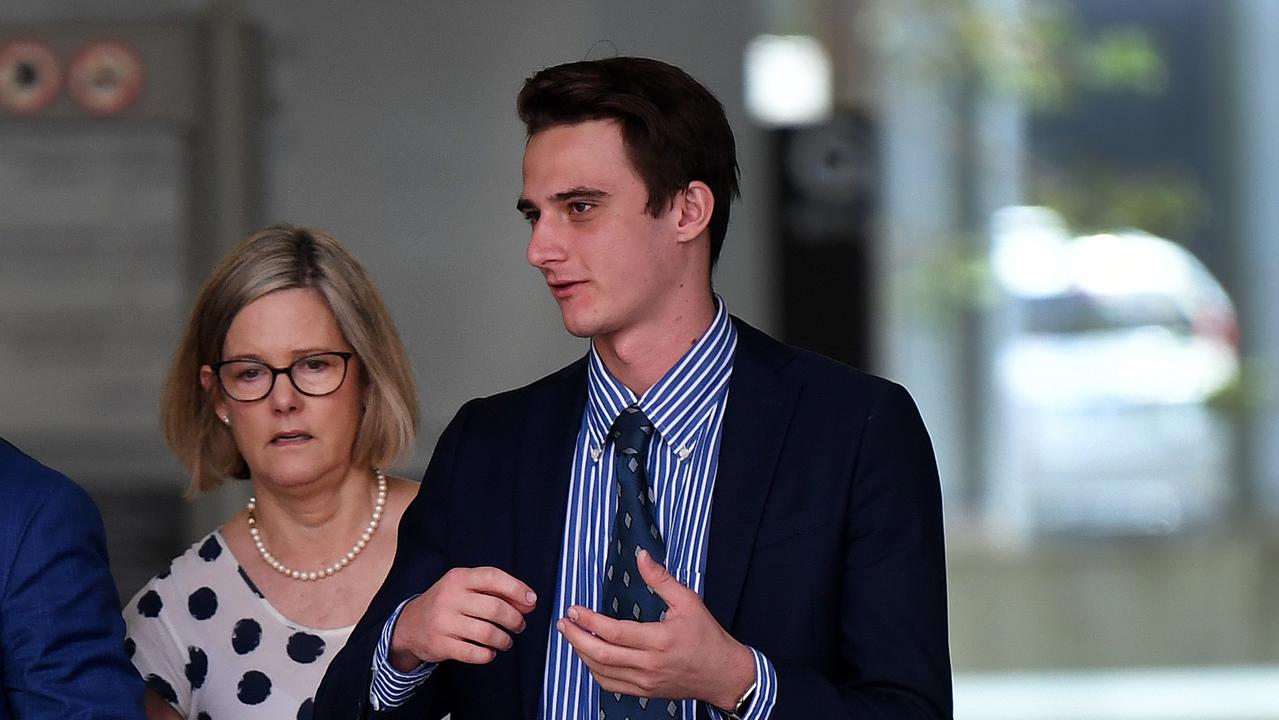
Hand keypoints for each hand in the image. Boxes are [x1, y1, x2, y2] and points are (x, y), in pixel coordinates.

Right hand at [389, 566, 535, 670]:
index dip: (517, 589)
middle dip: (514, 619)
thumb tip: (528, 602)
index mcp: (459, 578)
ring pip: (487, 633)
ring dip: (504, 639)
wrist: (410, 625)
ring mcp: (443, 622)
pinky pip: (474, 653)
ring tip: (506, 640)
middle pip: (494, 608)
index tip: (532, 601)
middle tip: (519, 625)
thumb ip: (495, 591)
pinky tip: (489, 652)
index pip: (493, 577)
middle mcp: (450, 597)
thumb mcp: (465, 588)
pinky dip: (488, 655)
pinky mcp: (440, 644)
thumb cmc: (447, 603)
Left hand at [556, 550, 754, 708]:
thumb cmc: (707, 637)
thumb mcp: (688, 601)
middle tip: (564, 623)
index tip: (574, 609)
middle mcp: (649, 664)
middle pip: (601, 654)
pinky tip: (589, 656)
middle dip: (576, 638)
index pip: (614, 632)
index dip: (589, 620)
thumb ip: (661, 579)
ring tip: (571, 636)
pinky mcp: (645, 692)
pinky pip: (610, 686)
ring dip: (581, 653)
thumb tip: (641, 556)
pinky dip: (594, 670)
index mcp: (659, 640)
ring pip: (602, 672)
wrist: (723, 674)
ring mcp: (645, 682)